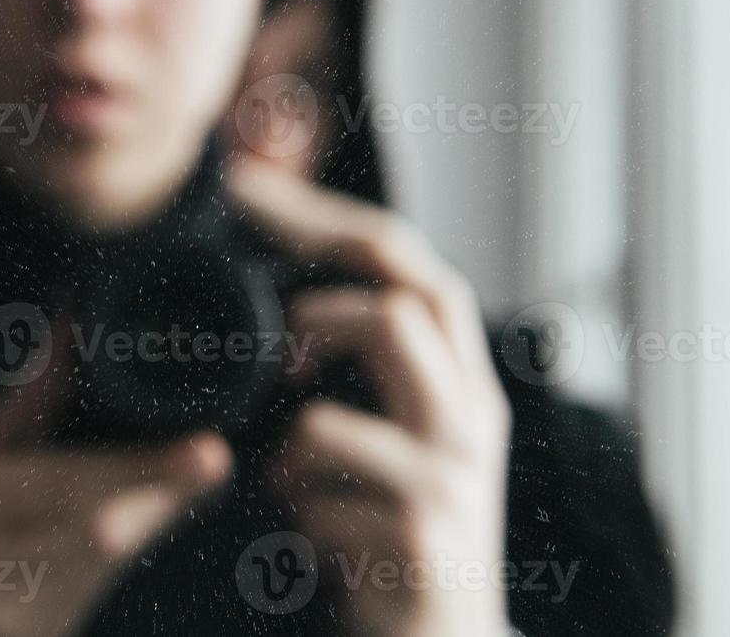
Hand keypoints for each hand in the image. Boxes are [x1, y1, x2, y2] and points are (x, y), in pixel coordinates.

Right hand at [0, 348, 233, 636]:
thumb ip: (28, 403)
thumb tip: (75, 328)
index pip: (70, 484)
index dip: (144, 472)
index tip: (208, 453)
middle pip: (100, 534)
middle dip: (161, 495)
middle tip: (210, 458)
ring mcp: (8, 622)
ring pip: (104, 568)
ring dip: (147, 520)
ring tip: (181, 480)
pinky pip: (90, 595)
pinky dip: (116, 557)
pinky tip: (132, 520)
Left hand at [228, 158, 512, 636]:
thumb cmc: (400, 531)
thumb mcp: (398, 440)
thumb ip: (368, 373)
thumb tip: (290, 305)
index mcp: (461, 383)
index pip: (416, 270)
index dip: (338, 226)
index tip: (258, 195)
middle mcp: (472, 417)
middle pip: (407, 302)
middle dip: (322, 300)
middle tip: (275, 324)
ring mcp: (452, 475)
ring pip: (358, 387)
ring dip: (300, 411)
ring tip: (287, 451)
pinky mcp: (421, 534)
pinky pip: (319, 477)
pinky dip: (291, 494)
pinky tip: (298, 520)